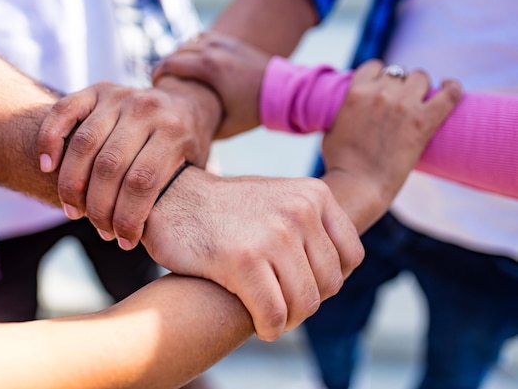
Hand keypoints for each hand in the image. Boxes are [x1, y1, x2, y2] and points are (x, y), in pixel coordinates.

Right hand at [36, 79, 220, 248]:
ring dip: (72, 184)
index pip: (142, 182)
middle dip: (99, 207)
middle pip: (109, 166)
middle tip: (100, 230)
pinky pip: (64, 111)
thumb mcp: (195, 167)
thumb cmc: (187, 147)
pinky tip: (46, 167)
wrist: (187, 102)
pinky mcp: (98, 90)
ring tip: (72, 211)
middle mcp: (146, 110)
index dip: (128, 217)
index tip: (124, 242)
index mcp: (173, 132)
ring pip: (83, 144)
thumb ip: (180, 191)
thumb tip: (163, 234)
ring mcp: (120, 97)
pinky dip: (50, 138)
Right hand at [142, 166, 363, 341]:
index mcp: (314, 194)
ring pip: (304, 303)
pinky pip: (272, 313)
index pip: (350, 257)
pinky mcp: (242, 260)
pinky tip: (258, 325)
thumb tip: (340, 273)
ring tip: (270, 315)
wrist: (173, 199)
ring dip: (287, 319)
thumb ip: (311, 226)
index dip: (328, 280)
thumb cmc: (226, 210)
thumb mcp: (279, 199)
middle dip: (305, 302)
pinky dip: (268, 328)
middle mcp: (298, 211)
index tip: (303, 284)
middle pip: (329, 284)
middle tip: (282, 304)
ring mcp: (272, 235)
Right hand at [153, 32, 269, 138]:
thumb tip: (181, 134)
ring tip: (178, 75)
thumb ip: (202, 126)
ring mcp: (222, 41)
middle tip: (163, 83)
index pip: (169, 64)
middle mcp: (213, 49)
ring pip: (189, 43)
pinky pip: (202, 39)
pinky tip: (194, 64)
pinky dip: (195, 49)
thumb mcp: (225, 125)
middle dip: (167, 67)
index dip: (157, 75)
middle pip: (176, 53)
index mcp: (209, 68)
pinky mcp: (230, 40)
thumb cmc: (253, 111)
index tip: (155, 88)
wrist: (284, 91)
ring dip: (180, 57)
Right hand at [321, 60, 461, 232]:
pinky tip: (449, 87)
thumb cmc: (341, 163)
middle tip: (401, 100)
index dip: (380, 76)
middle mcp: (381, 93)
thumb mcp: (332, 128)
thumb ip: (344, 111)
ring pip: (420, 77)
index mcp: (356, 92)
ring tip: (420, 99)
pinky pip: (449, 94)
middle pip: (398, 72)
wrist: (357, 184)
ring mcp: (404, 105)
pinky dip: (452, 87)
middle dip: (399, 83)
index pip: (374, 67)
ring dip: (420, 86)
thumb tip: (349, 109)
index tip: (383, 86)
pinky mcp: (424, 121)